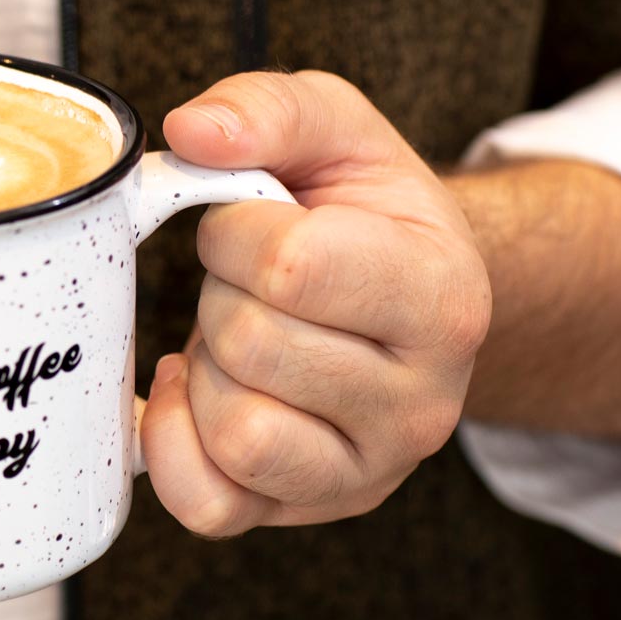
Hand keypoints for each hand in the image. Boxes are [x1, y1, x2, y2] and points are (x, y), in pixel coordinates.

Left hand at [139, 70, 490, 533]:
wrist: (407, 298)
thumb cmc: (365, 212)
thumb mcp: (337, 131)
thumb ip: (269, 109)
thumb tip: (192, 131)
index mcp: (444, 298)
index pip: (290, 265)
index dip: (236, 229)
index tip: (251, 219)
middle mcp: (424, 403)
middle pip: (250, 345)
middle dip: (222, 295)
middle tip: (252, 282)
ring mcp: (369, 470)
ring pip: (233, 430)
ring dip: (208, 368)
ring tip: (243, 335)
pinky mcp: (308, 510)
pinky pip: (208, 505)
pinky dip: (176, 444)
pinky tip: (197, 391)